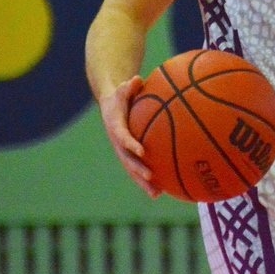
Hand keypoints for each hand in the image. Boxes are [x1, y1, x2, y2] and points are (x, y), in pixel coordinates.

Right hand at [99, 75, 160, 197]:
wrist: (111, 106)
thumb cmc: (121, 96)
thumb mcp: (123, 89)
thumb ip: (129, 86)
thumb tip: (137, 79)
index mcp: (116, 127)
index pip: (122, 137)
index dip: (131, 144)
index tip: (142, 151)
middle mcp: (118, 142)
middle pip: (127, 160)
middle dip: (138, 170)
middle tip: (150, 177)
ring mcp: (123, 151)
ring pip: (133, 169)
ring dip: (143, 182)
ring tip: (157, 194)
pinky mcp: (130, 155)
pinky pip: (139, 168)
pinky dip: (149, 179)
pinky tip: (164, 190)